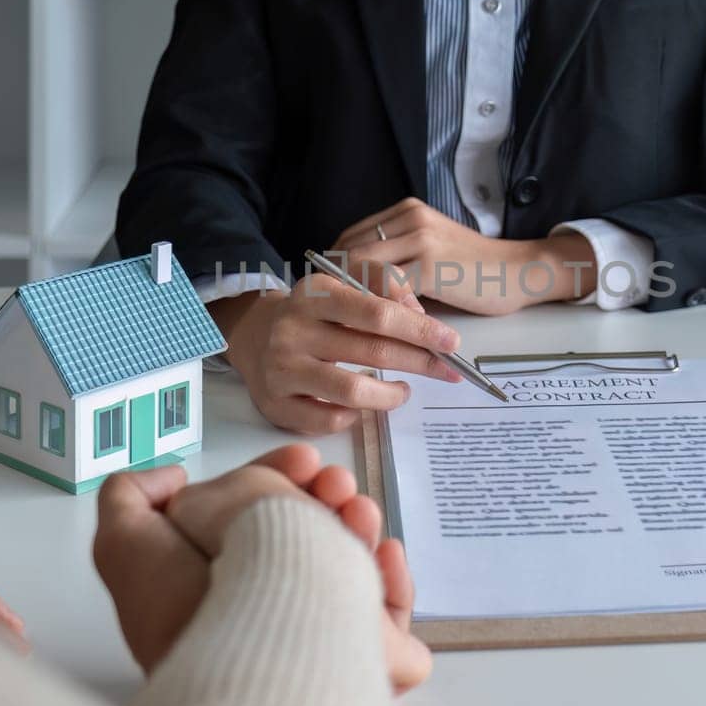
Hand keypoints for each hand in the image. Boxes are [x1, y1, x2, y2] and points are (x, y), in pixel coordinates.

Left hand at [93, 445, 430, 691]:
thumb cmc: (185, 607)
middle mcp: (264, 608)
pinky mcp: (361, 661)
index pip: (254, 521)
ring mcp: (313, 633)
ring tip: (357, 510)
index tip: (299, 460)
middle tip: (334, 481)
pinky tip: (383, 551)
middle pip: (308, 539)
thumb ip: (131, 497)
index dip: (277, 479)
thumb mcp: (124, 538)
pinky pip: (388, 618)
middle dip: (324, 495)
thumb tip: (170, 481)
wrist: (243, 645)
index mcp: (218, 581)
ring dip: (357, 524)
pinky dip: (391, 581)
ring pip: (350, 569)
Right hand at [208, 274, 462, 435]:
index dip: (420, 330)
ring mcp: (281, 369)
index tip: (451, 342)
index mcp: (315, 294)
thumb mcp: (344, 285)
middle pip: (372, 351)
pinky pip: (328, 420)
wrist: (254, 335)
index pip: (377, 313)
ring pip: (352, 392)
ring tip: (403, 391)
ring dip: (390, 396)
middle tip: (445, 370)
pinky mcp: (275, 404)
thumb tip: (420, 317)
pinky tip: (363, 407)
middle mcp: (293, 330)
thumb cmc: (314, 313)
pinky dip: (355, 417)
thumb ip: (384, 287)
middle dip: (419, 362)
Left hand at [333, 198, 596, 315]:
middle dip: (340, 287)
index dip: (336, 269)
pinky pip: (390, 288)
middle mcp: (409, 218)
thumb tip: (355, 284)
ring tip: (363, 325)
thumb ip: (397, 257)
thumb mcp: (430, 250)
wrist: (518, 271)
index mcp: (405, 212)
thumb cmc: (474, 269)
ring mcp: (420, 240)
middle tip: (342, 317)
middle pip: (350, 252)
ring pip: (364, 270)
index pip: (350, 237)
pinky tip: (393, 327)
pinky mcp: (431, 266)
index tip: (336, 297)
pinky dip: (386, 309)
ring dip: (359, 300)